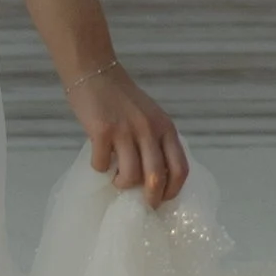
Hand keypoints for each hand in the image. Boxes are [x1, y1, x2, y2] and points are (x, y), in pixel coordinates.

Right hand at [65, 58, 187, 209]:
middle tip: (142, 204)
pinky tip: (99, 160)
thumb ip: (156, 141)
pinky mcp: (102, 131)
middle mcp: (149, 130)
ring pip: (130, 176)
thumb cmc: (122, 98)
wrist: (95, 72)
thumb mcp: (150, 116)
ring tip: (117, 179)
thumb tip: (155, 179)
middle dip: (150, 198)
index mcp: (166, 128)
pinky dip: (100, 168)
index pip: (180, 168)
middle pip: (157, 178)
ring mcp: (125, 130)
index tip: (163, 198)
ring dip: (122, 184)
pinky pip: (102, 164)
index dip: (174, 190)